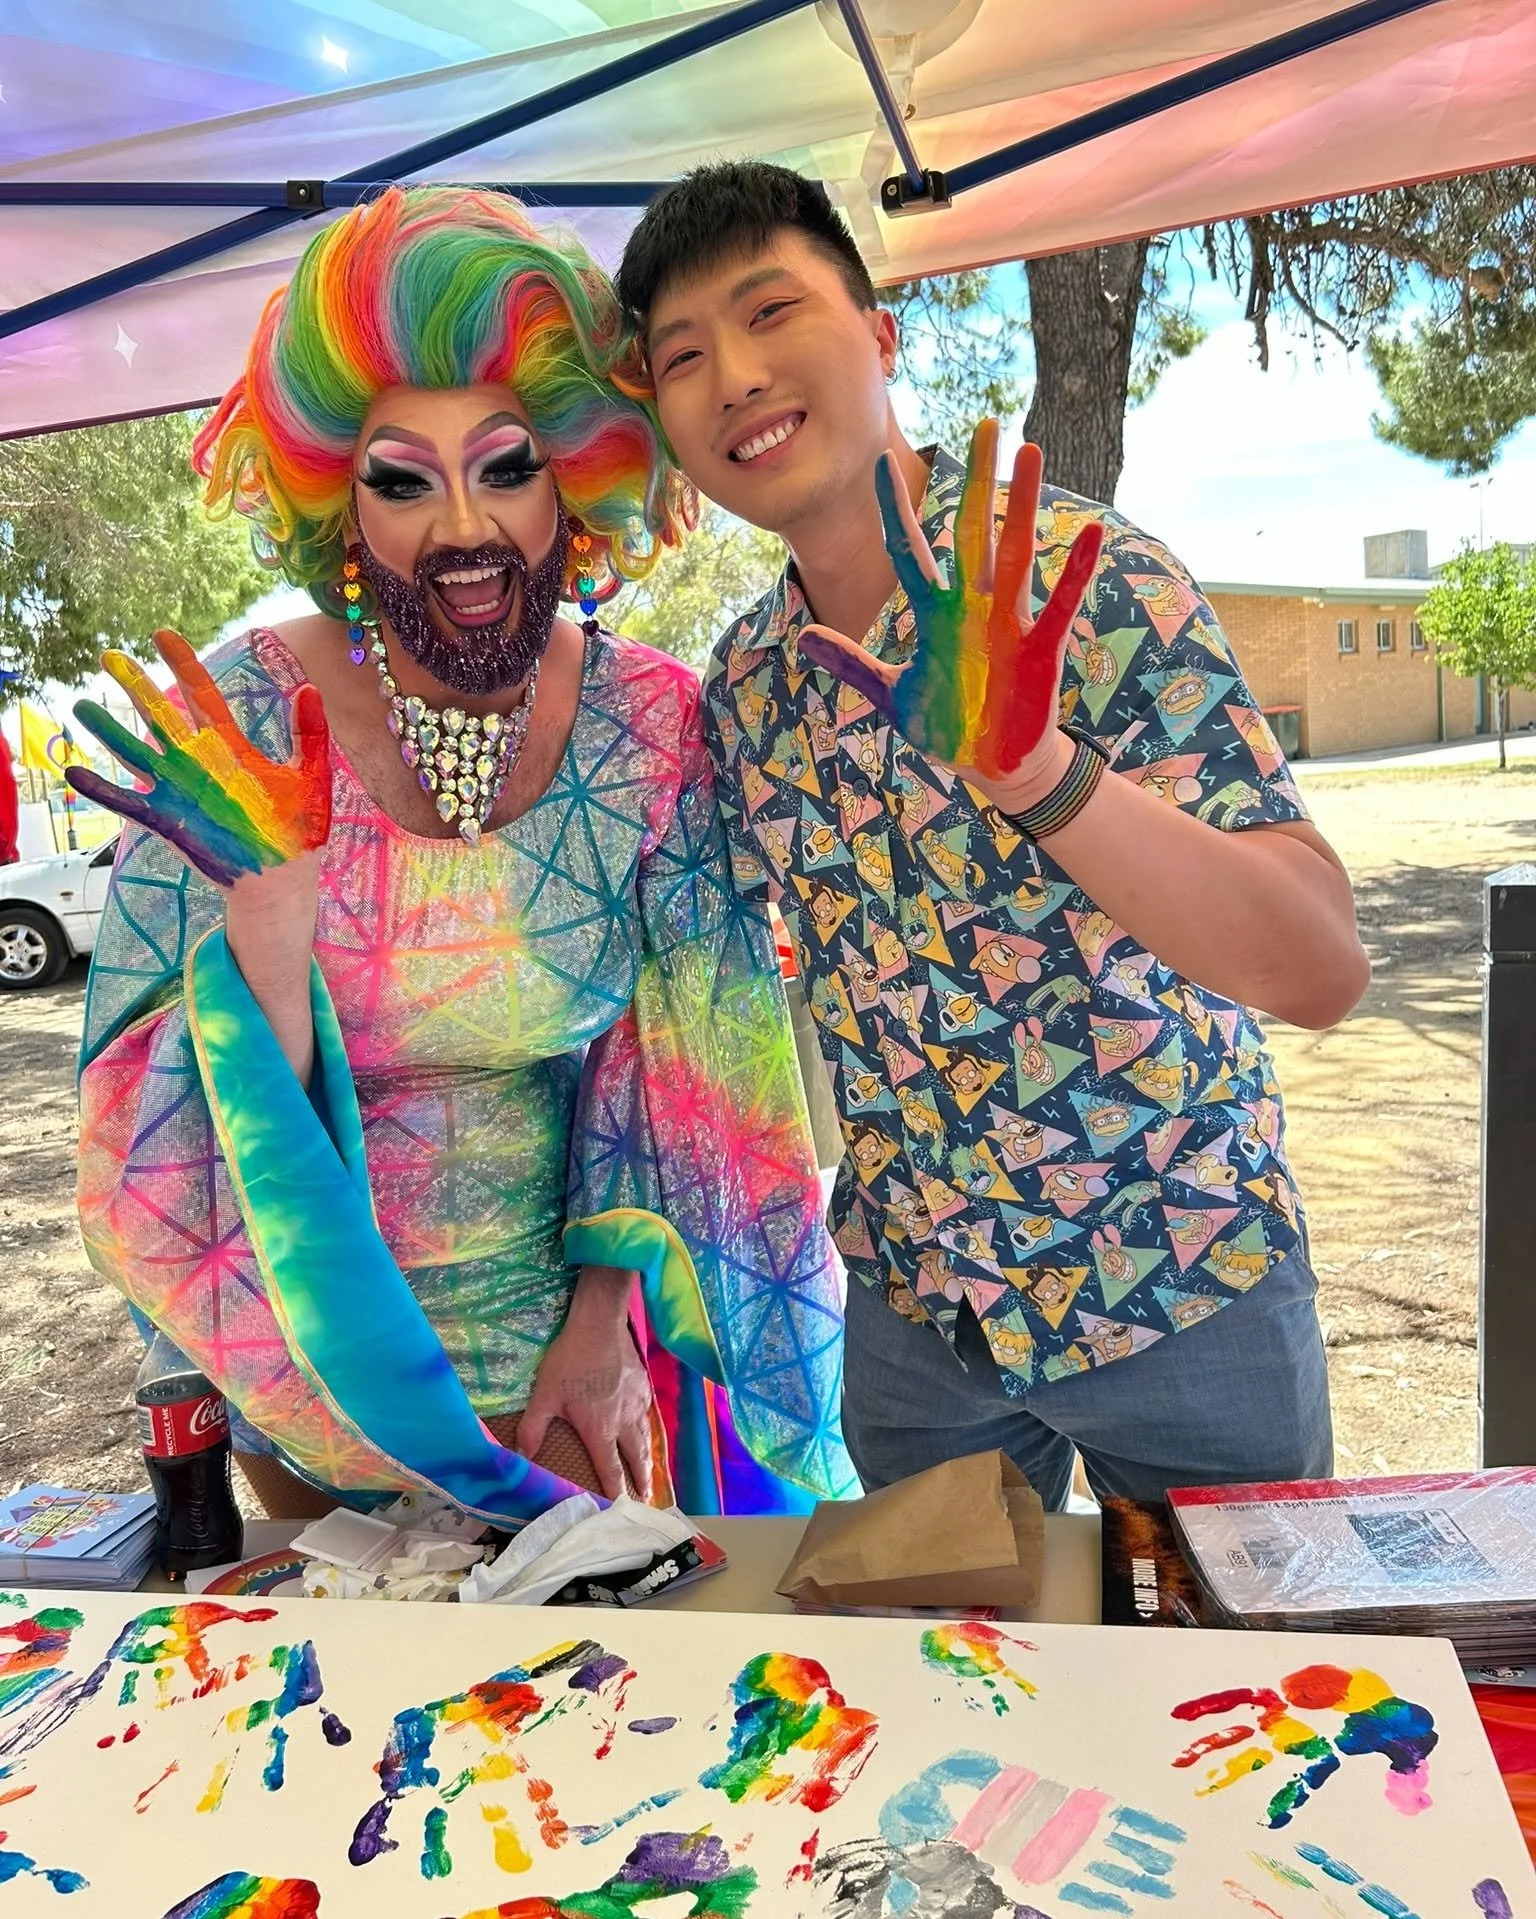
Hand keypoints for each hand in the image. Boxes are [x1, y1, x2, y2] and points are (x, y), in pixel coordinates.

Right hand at [66, 629, 330, 888]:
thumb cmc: (298, 831)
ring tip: (83, 706)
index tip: (163, 634)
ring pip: (137, 752)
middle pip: (161, 715)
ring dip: (110, 731)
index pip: (201, 695)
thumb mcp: (311, 777)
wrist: (283, 880)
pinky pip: (129, 802)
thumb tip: (308, 687)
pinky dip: (103, 790)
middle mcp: (198, 763)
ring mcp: (180, 790)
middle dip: (136, 686)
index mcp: (230, 747)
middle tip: (110, 656)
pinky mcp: (169, 821)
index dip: (183, 664)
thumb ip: (310, 733)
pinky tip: (75, 773)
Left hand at [518, 1267, 653, 1500]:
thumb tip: (521, 1456)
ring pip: (646, 1438)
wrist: (599, 1325)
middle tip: (647, 1499)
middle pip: (636, 1458)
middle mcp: (624, 1422)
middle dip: (641, 1481)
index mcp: (601, 1430)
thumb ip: (533, 1427)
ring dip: (647, 1458)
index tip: (622, 1511)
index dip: (616, 1493)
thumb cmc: (570, 1361)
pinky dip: (647, 1429)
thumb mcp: (544, 1395)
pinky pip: (647, 1414)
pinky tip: (645, 1428)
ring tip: (650, 1472)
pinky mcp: (643, 1385)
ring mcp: (637, 1403)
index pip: (611, 1470)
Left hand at [797, 421, 1104, 813]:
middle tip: (988, 423)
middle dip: (978, 480)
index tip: (877, 462)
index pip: (908, 550)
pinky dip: (1076, 573)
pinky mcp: (1039, 651)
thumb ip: (852, 664)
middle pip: (973, 532)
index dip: (892, 509)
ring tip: (1031, 450)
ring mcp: (1007, 624)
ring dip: (1024, 504)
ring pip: (1016, 551)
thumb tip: (804, 635)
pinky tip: (1092, 535)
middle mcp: (972, 608)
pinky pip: (1059, 605)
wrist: (994, 766)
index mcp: (934, 615)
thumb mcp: (891, 695)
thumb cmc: (948, 728)